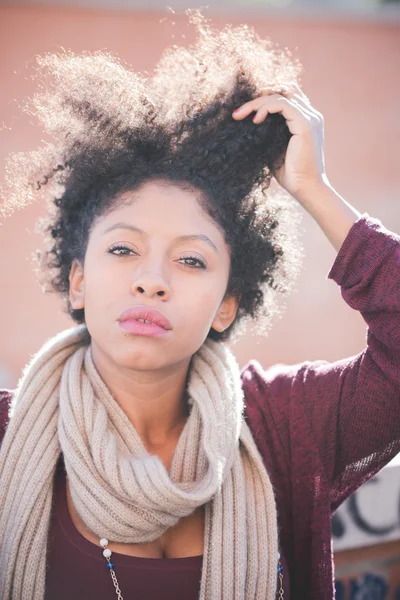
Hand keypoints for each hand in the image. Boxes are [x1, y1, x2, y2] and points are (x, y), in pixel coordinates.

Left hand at [232, 85, 329, 204]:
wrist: (306, 189)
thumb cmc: (291, 174)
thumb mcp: (274, 149)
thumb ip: (268, 134)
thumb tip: (249, 126)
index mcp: (305, 120)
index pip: (285, 97)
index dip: (263, 100)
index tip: (243, 113)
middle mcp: (311, 115)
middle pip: (281, 92)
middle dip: (257, 99)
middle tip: (237, 114)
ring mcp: (310, 118)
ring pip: (279, 96)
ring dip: (256, 103)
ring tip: (240, 116)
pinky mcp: (306, 124)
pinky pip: (282, 104)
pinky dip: (266, 108)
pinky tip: (255, 121)